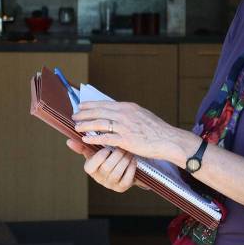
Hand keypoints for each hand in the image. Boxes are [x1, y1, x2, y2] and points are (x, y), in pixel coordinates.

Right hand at [66, 140, 147, 190]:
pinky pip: (127, 178)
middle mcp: (99, 179)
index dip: (101, 155)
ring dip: (124, 160)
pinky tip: (132, 160)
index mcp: (90, 170)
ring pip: (118, 172)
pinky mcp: (122, 188)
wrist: (119, 169)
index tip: (108, 146)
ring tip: (128, 151)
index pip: (93, 163)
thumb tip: (68, 141)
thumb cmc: (104, 157)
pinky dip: (131, 168)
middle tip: (122, 146)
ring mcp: (110, 185)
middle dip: (116, 155)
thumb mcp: (93, 152)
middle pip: (107, 167)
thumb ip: (82, 146)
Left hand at [72, 100, 190, 162]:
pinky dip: (94, 138)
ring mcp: (124, 127)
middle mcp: (124, 114)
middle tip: (74, 116)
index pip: (104, 104)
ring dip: (86, 125)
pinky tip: (86, 139)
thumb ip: (128, 112)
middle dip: (84, 114)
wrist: (169, 140)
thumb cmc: (156, 129)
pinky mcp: (126, 140)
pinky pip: (105, 138)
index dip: (90, 105)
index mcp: (128, 107)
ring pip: (99, 124)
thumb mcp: (141, 114)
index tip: (81, 106)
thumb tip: (116, 111)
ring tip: (77, 127)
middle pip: (98, 112)